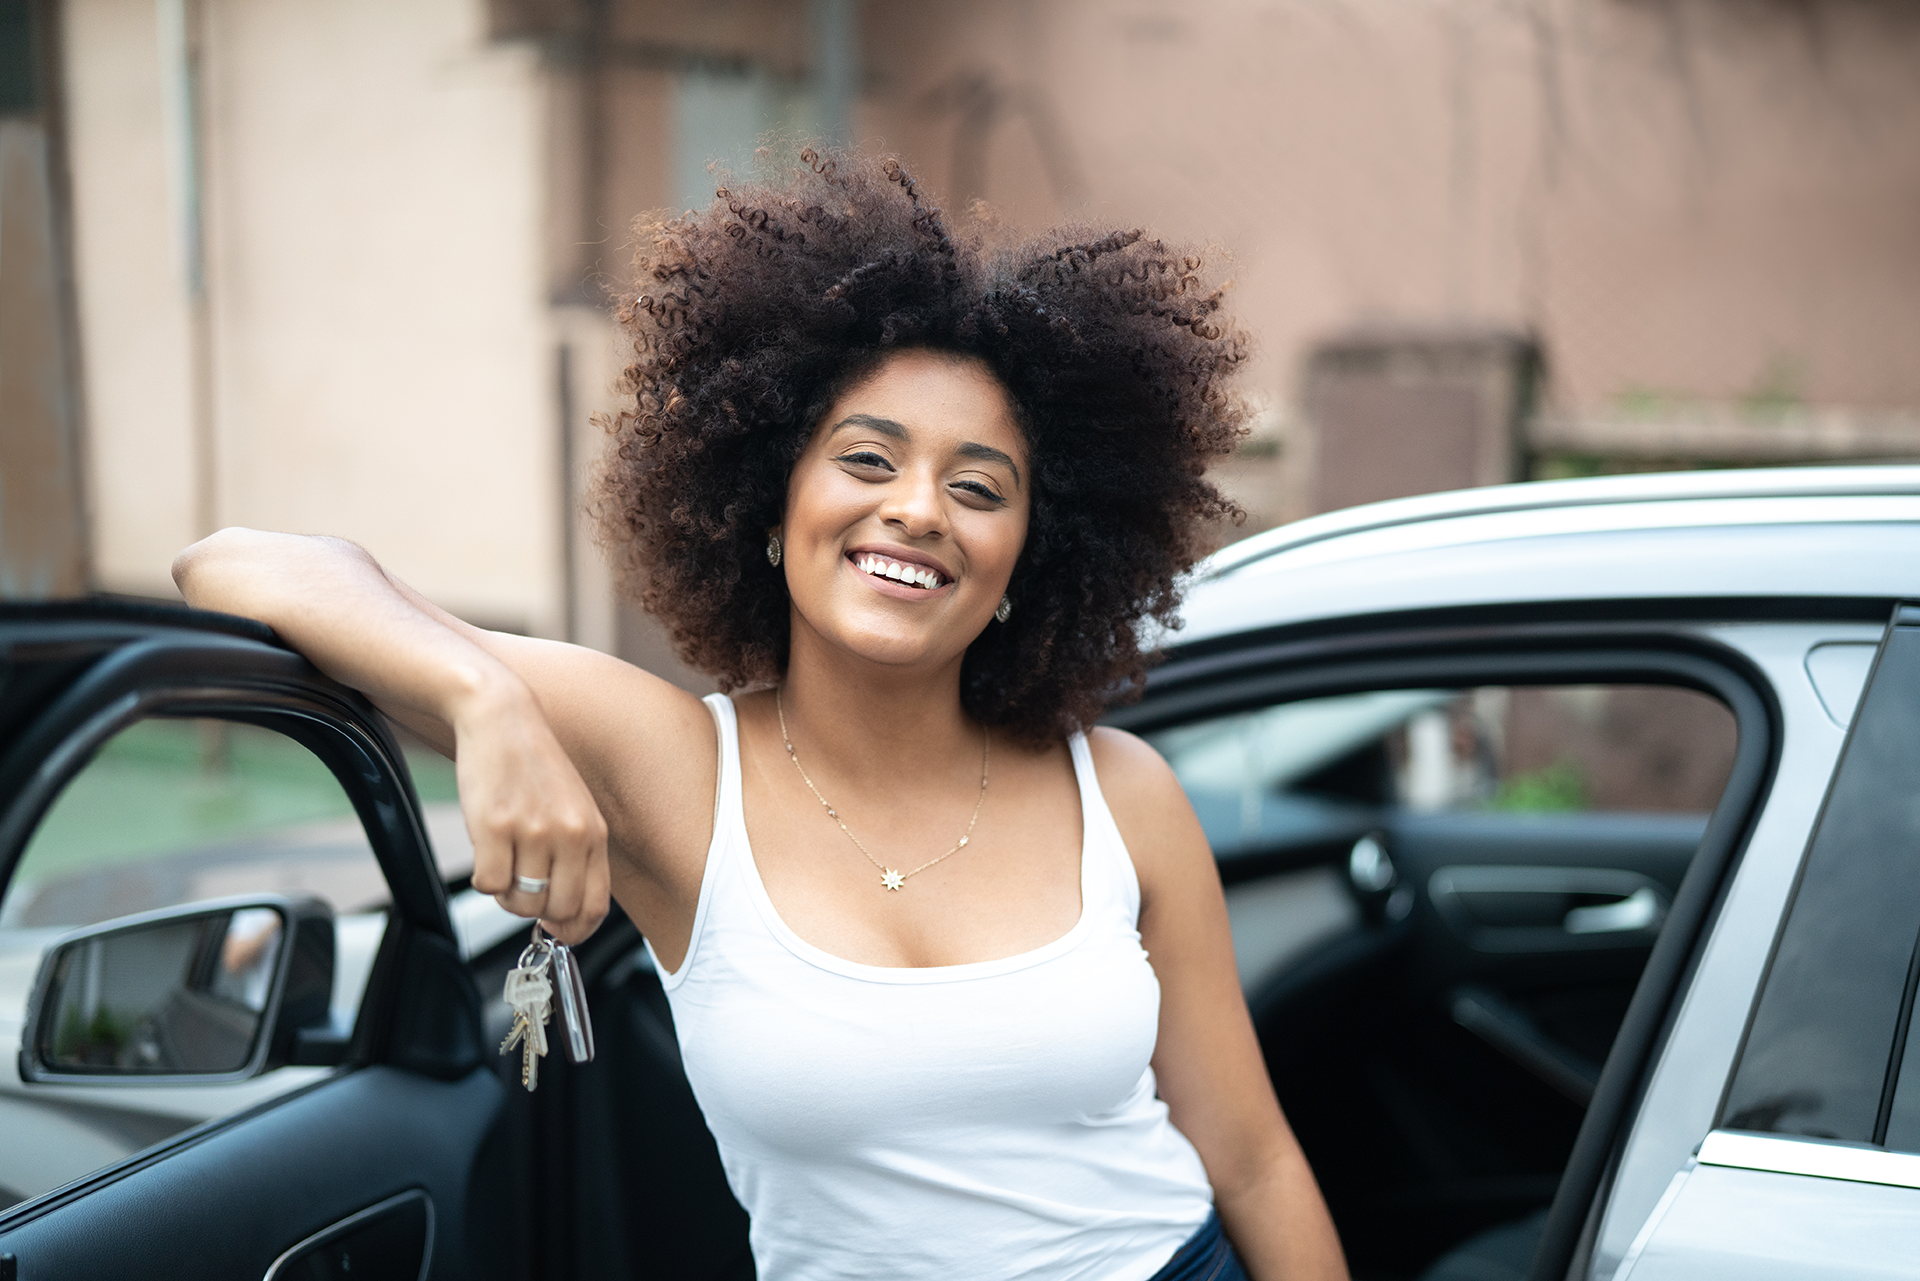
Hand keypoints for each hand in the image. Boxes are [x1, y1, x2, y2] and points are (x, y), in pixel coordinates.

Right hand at [454, 679, 610, 944]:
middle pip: (557, 910)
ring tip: (503, 862)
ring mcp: (533, 831)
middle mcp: (570, 834)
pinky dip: (483, 878)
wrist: (502, 718)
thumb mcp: (574, 808)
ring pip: (520, 902)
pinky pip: (488, 884)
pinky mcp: (495, 826)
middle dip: (535, 912)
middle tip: (521, 888)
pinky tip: (486, 850)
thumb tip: (564, 910)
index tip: (556, 928)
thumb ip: (576, 855)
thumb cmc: (533, 766)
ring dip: (506, 893)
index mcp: (593, 834)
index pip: (595, 906)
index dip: (574, 930)